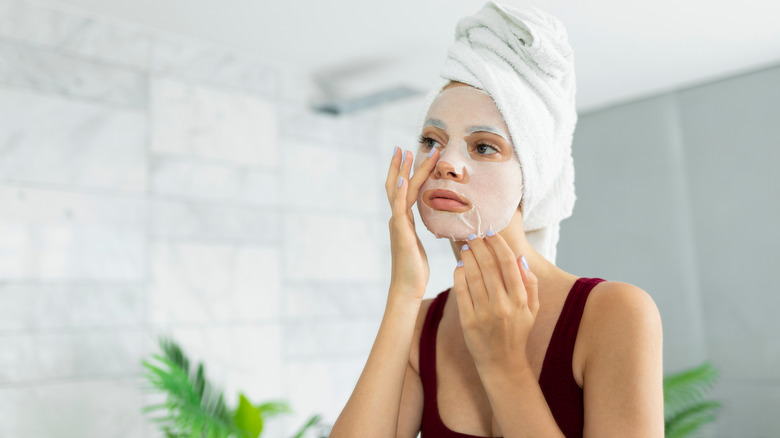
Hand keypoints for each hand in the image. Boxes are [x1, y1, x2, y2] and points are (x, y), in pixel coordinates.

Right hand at [385, 146, 439, 301]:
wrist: (407, 287)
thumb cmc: (414, 270)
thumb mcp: (418, 246)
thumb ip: (418, 233)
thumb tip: (426, 225)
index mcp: (403, 221)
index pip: (404, 191)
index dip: (407, 173)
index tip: (412, 156)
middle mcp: (398, 219)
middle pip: (397, 186)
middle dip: (402, 166)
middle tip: (406, 146)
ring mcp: (398, 224)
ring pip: (399, 192)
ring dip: (404, 171)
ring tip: (407, 153)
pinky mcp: (401, 232)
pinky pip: (400, 208)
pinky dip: (400, 191)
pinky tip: (402, 178)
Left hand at [452, 231, 538, 371]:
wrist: (502, 364)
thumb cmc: (518, 332)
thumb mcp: (532, 309)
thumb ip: (530, 283)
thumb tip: (520, 258)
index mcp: (521, 299)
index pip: (508, 263)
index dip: (498, 244)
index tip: (490, 233)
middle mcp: (503, 305)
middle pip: (488, 265)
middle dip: (479, 245)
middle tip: (472, 235)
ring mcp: (484, 313)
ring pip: (473, 275)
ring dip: (467, 256)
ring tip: (464, 246)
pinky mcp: (468, 321)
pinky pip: (461, 291)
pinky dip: (459, 275)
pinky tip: (459, 265)